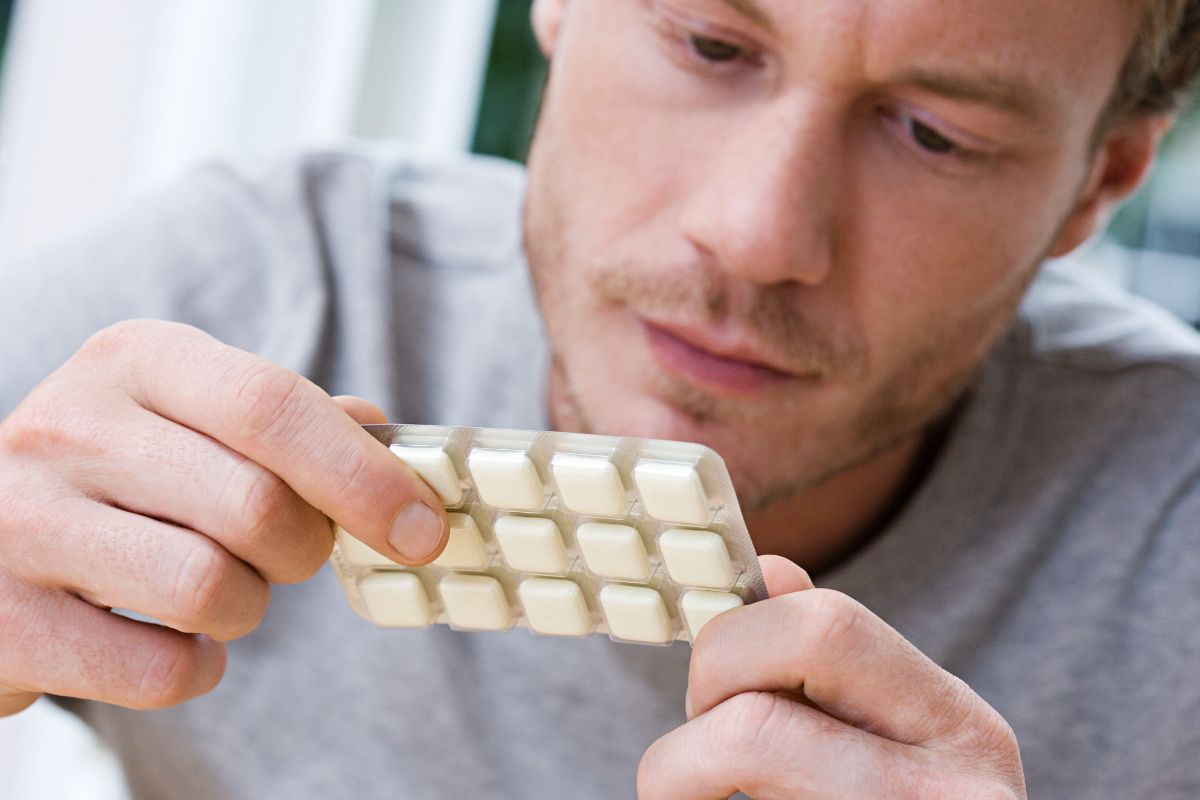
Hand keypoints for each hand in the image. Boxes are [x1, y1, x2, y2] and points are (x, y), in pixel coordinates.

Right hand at [0, 320, 446, 715]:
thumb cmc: (119, 472)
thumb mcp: (190, 412)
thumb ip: (288, 418)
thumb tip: (383, 436)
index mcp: (135, 360)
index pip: (272, 405)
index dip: (364, 474)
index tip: (422, 529)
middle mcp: (68, 426)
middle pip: (257, 505)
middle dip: (305, 547)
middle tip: (287, 551)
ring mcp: (21, 523)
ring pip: (210, 589)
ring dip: (246, 608)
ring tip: (216, 588)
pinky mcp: (3, 621)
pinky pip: (158, 670)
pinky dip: (193, 668)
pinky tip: (168, 637)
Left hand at [638, 556, 1025, 798]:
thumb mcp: (898, 736)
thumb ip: (834, 663)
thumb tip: (769, 571)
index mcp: (962, 728)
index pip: (825, 627)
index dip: (735, 643)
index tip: (717, 683)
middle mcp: (954, 795)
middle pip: (756, 714)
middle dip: (697, 715)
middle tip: (701, 750)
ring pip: (737, 762)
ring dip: (677, 778)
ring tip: (704, 795)